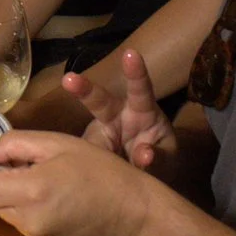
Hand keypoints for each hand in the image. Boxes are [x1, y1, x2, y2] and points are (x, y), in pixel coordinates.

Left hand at [0, 130, 162, 235]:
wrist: (135, 214)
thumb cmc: (102, 172)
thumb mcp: (59, 144)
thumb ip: (15, 145)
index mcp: (29, 191)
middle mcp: (26, 219)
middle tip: (22, 162)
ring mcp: (34, 235)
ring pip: (3, 210)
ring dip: (10, 192)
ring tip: (40, 175)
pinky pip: (21, 220)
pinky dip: (24, 204)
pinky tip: (49, 192)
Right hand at [60, 47, 178, 168]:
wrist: (145, 181)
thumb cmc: (158, 159)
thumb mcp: (166, 159)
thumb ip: (158, 157)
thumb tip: (144, 154)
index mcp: (142, 111)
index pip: (140, 89)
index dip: (136, 72)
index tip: (131, 54)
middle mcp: (117, 117)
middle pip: (100, 101)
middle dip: (84, 89)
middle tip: (69, 80)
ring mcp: (99, 136)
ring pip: (88, 134)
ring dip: (76, 143)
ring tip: (72, 152)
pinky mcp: (88, 153)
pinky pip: (84, 159)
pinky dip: (84, 168)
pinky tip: (84, 179)